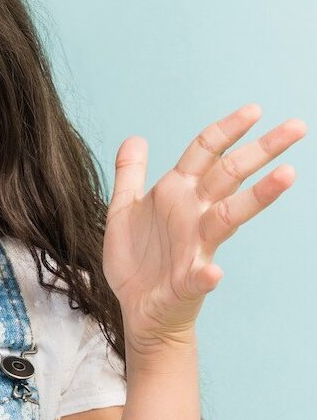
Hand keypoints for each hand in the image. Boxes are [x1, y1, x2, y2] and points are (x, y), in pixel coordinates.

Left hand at [104, 103, 305, 358]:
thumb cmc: (137, 260)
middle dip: (261, 150)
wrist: (137, 309)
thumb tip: (135, 138)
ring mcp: (194, 247)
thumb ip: (130, 175)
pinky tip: (215, 272)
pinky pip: (200, 277)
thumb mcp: (123, 211)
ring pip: (229, 217)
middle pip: (230, 175)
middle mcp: (192, 215)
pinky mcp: (187, 282)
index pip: (206, 153)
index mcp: (176, 194)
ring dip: (257, 197)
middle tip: (296, 127)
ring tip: (286, 175)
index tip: (254, 111)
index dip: (227, 130)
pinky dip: (207, 274)